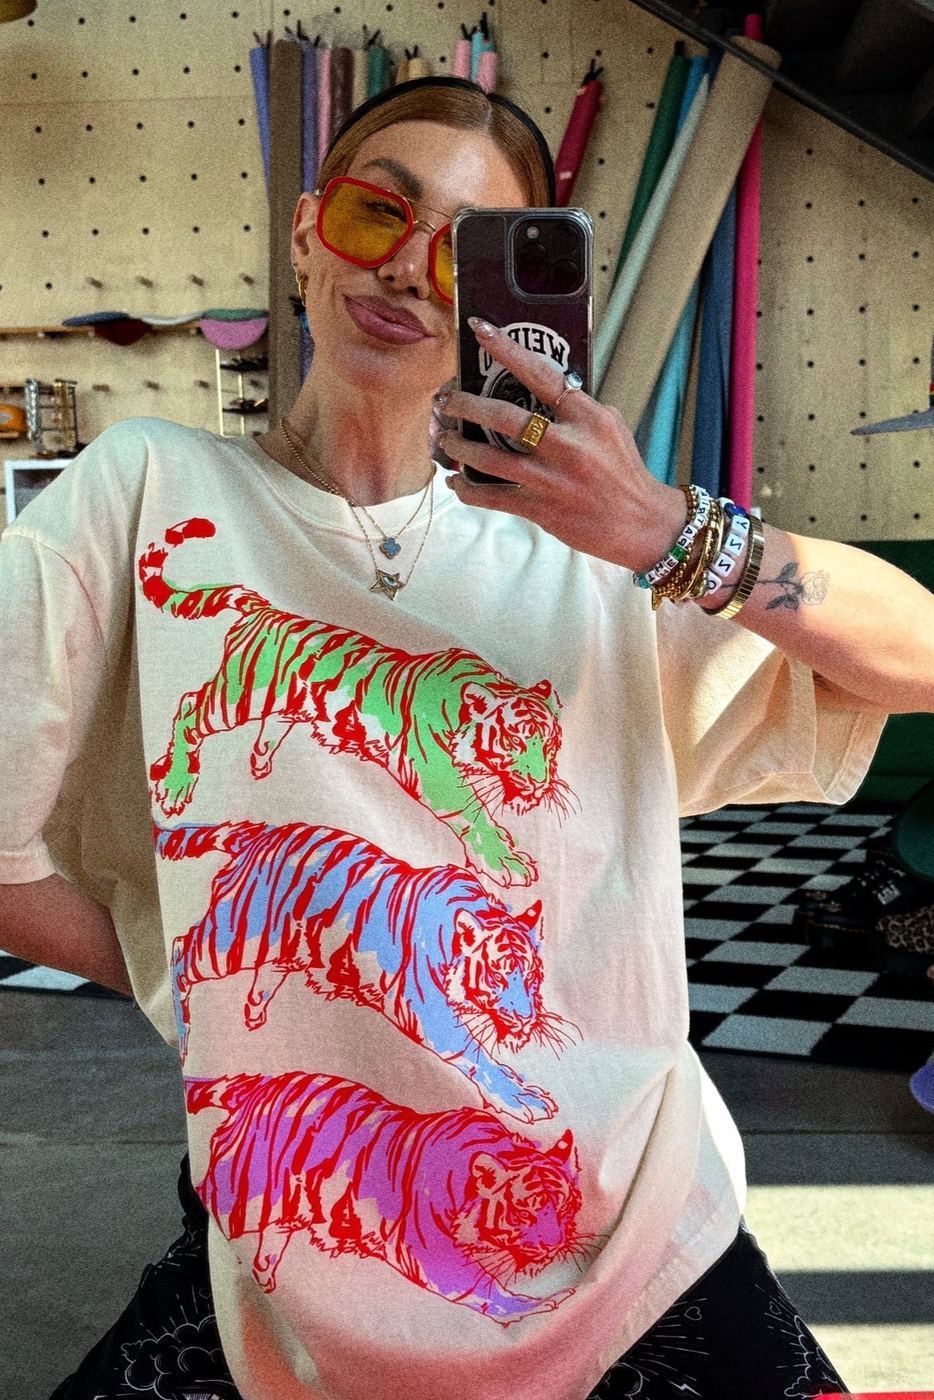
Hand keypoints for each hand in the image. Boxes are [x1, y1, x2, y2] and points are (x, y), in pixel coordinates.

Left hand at [436, 318, 685, 573]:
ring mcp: (552, 479)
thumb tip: (536, 389)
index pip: (541, 373)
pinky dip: (468, 489)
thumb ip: (574, 409)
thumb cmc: (623, 473)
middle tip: (446, 401)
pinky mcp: (541, 509)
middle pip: (504, 416)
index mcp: (586, 417)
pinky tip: (456, 481)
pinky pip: (492, 496)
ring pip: (490, 458)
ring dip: (460, 446)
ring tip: (446, 438)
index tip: (480, 331)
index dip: (507, 349)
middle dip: (466, 405)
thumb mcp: (609, 427)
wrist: (642, 524)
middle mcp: (568, 445)